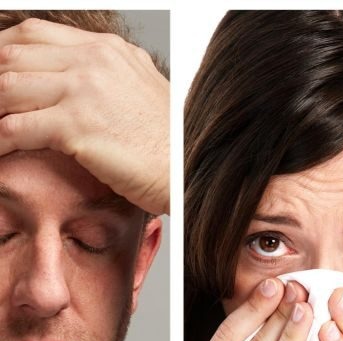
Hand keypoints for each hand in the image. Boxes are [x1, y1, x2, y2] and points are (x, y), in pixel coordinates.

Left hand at [0, 18, 168, 214]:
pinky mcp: (77, 126)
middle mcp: (94, 62)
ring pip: (6, 87)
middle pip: (13, 55)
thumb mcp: (144, 91)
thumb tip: (77, 80)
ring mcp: (84, 91)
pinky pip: (14, 128)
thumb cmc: (172, 146)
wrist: (191, 174)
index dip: (3, 50)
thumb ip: (109, 76)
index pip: (35, 33)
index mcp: (108, 50)